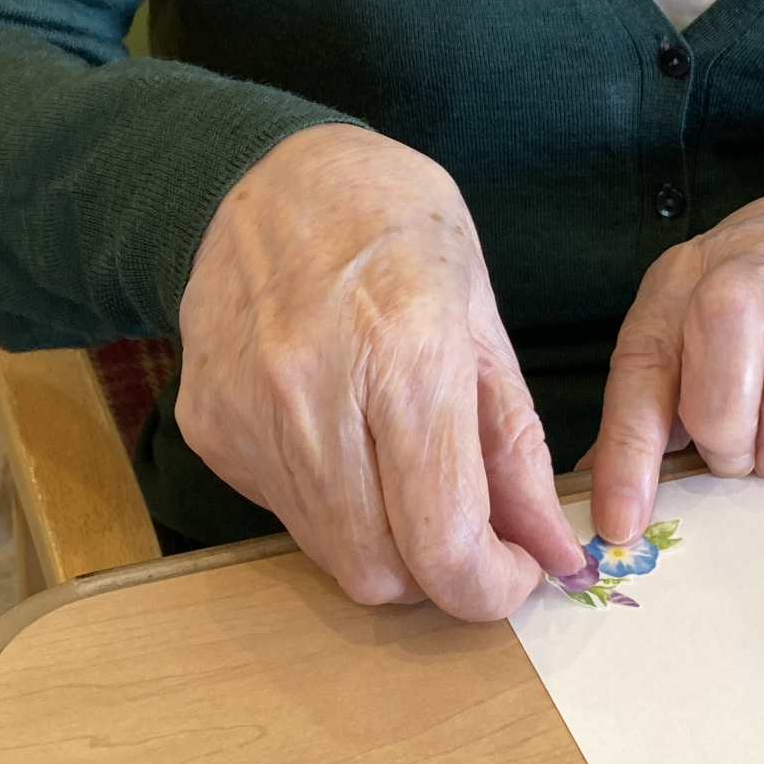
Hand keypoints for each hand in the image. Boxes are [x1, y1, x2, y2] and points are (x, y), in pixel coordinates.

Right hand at [175, 126, 585, 618]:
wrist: (273, 175)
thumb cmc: (398, 227)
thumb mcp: (483, 320)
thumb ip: (516, 448)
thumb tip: (555, 552)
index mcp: (404, 358)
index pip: (442, 542)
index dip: (491, 588)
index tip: (517, 572)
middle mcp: (314, 393)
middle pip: (381, 571)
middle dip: (440, 579)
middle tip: (470, 537)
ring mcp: (248, 414)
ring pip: (329, 555)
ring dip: (386, 548)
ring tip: (408, 478)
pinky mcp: (208, 427)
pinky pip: (283, 513)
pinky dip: (331, 510)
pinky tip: (346, 442)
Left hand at [587, 160, 763, 543]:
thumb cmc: (754, 298)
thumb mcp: (684, 332)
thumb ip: (647, 411)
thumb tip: (603, 504)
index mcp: (683, 281)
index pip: (642, 361)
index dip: (629, 450)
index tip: (623, 522)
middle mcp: (753, 263)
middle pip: (725, 314)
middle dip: (723, 413)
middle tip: (735, 464)